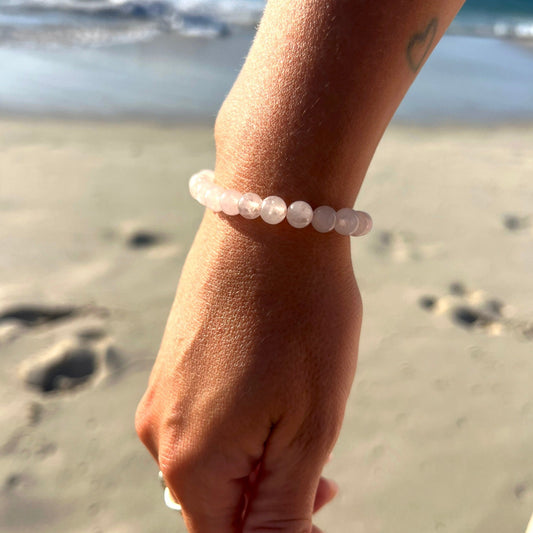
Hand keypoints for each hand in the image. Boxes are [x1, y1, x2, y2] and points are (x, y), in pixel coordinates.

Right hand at [135, 210, 361, 532]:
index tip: (321, 502)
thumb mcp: (310, 425)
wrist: (272, 220)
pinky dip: (243, 427)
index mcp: (190, 461)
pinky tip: (274, 390)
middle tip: (327, 474)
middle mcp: (159, 432)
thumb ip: (282, 509)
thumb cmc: (302, 318)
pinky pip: (204, 421)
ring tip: (303, 420)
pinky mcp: (174, 363)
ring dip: (260, 461)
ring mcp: (162, 392)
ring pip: (212, 463)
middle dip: (271, 504)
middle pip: (215, 507)